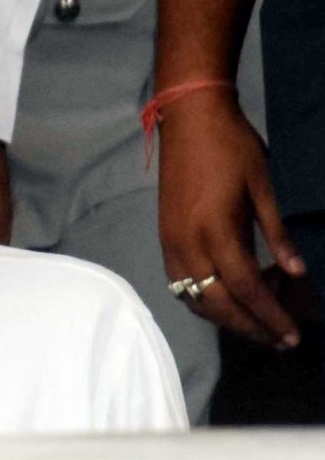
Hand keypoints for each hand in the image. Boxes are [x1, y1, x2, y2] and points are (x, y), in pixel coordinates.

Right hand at [158, 90, 305, 347]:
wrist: (188, 118)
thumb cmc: (231, 146)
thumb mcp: (263, 186)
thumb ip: (277, 234)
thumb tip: (296, 273)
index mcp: (215, 230)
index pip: (245, 288)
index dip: (271, 316)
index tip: (293, 335)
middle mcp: (187, 243)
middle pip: (217, 302)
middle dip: (250, 327)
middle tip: (280, 341)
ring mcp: (171, 242)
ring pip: (195, 298)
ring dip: (226, 318)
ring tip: (257, 324)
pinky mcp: (164, 237)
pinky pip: (180, 283)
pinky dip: (203, 300)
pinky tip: (226, 298)